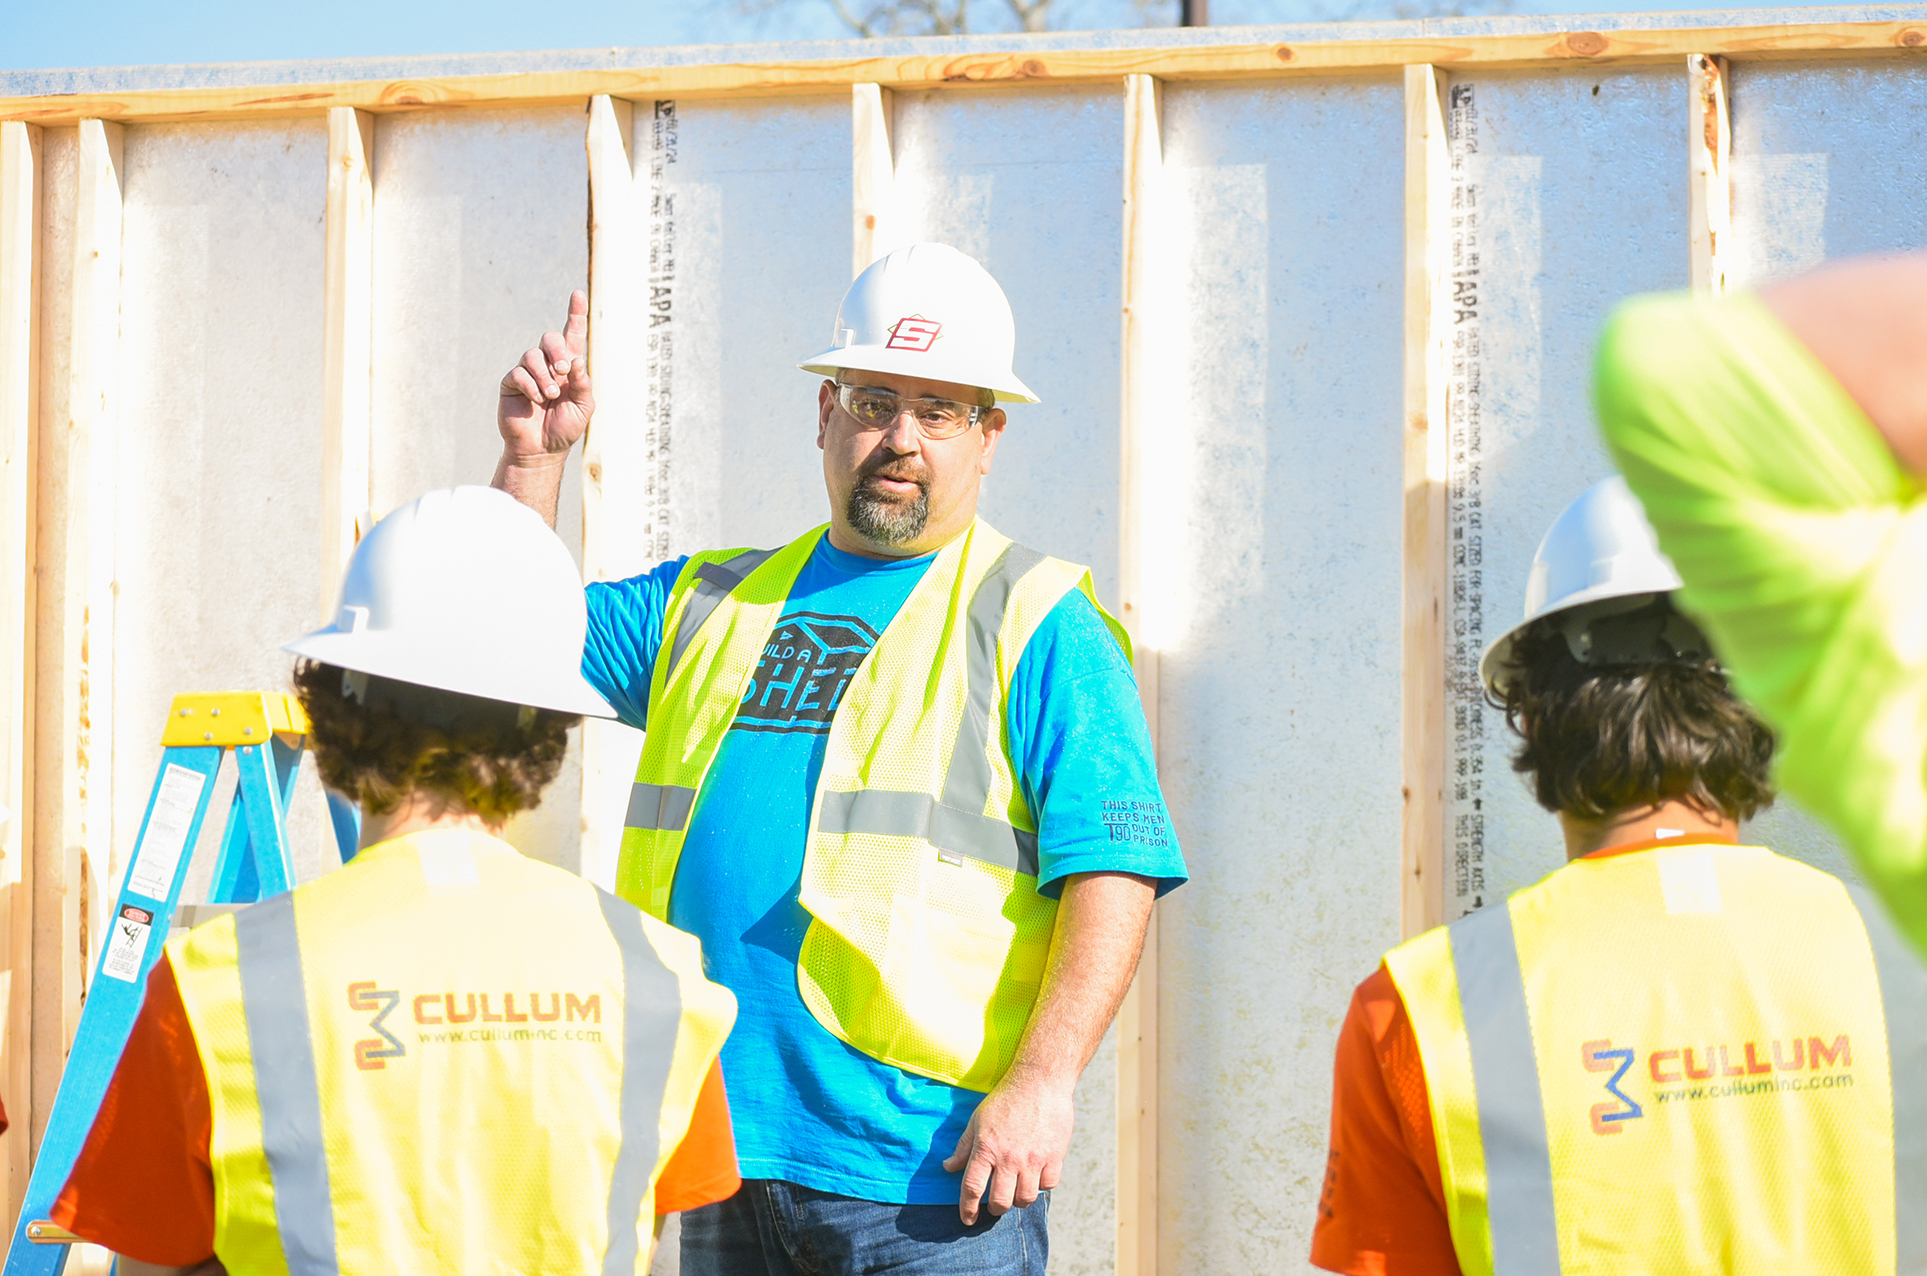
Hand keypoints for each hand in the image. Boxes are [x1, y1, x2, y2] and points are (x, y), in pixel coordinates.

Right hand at [498, 290, 592, 462]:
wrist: (541, 450)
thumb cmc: (564, 428)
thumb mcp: (583, 407)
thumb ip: (582, 384)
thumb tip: (575, 361)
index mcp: (569, 367)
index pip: (572, 334)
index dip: (576, 314)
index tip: (578, 294)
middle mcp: (548, 364)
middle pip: (550, 338)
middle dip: (558, 351)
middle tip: (563, 371)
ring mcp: (528, 372)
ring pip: (533, 355)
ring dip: (544, 375)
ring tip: (550, 396)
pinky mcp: (511, 383)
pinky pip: (519, 373)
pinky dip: (530, 386)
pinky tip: (536, 399)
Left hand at [942, 1068, 1074, 1225]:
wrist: (1039, 1080)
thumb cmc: (1006, 1099)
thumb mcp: (977, 1120)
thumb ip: (963, 1147)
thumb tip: (948, 1167)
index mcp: (986, 1148)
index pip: (972, 1188)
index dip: (967, 1209)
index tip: (967, 1219)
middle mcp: (1009, 1157)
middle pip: (1000, 1202)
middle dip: (995, 1209)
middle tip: (995, 1204)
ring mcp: (1033, 1158)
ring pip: (1025, 1199)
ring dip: (1019, 1200)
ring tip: (1017, 1190)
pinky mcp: (1054, 1156)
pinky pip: (1048, 1185)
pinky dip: (1042, 1185)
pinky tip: (1037, 1175)